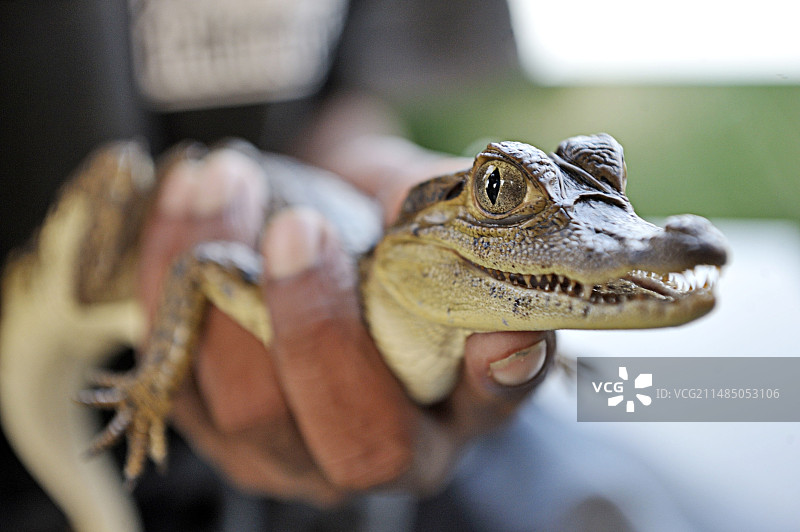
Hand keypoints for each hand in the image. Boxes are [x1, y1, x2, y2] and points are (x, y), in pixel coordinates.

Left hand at [137, 143, 554, 504]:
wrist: (311, 225)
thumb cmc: (379, 228)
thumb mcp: (422, 209)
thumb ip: (440, 209)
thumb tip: (437, 205)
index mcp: (441, 416)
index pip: (481, 413)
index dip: (488, 382)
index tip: (493, 328)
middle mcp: (360, 451)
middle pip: (350, 443)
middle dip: (320, 331)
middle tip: (301, 227)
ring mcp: (275, 446)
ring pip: (246, 410)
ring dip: (230, 285)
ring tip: (229, 183)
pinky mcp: (203, 414)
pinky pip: (173, 366)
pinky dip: (168, 275)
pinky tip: (185, 201)